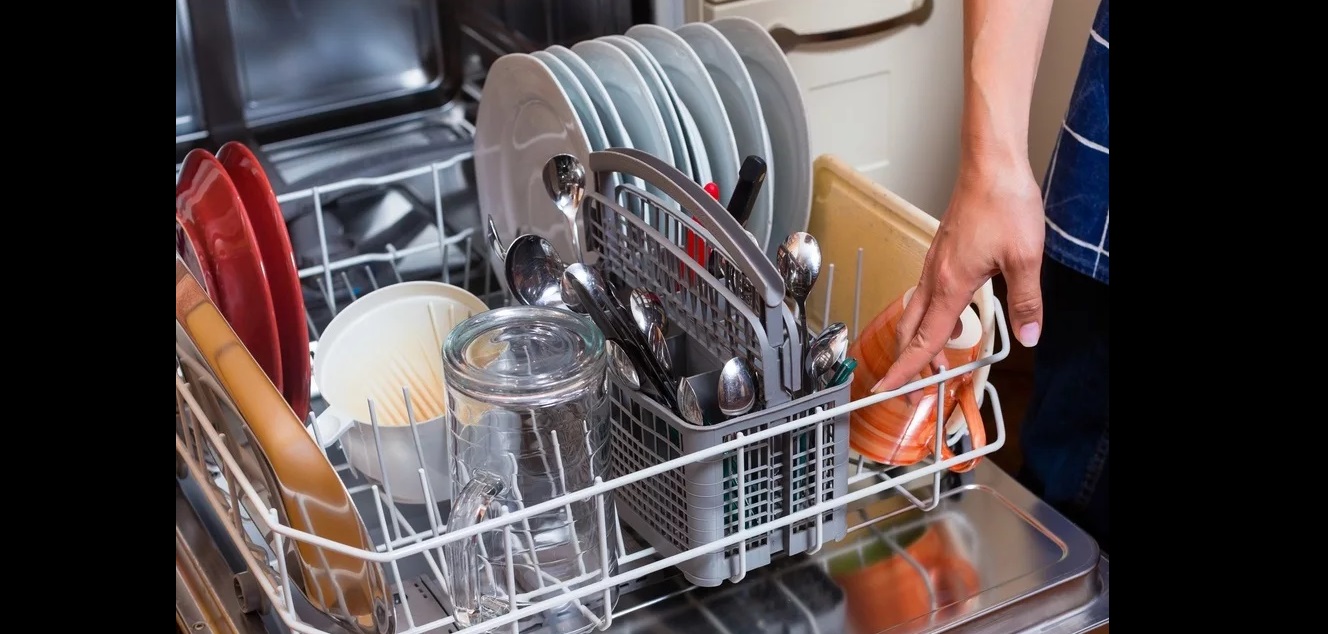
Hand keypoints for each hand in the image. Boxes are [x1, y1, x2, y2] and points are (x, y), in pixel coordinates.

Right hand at [872, 156, 1045, 392]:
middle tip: (910, 389)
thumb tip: (1029, 335)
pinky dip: (930, 317)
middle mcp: (935, 276)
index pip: (924, 339)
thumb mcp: (1025, 258)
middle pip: (909, 330)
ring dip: (919, 341)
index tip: (892, 390)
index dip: (907, 370)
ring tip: (934, 361)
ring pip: (915, 312)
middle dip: (906, 363)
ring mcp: (935, 263)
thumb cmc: (1003, 201)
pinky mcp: (942, 253)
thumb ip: (1026, 301)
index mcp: (951, 284)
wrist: (991, 164)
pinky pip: (927, 295)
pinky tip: (950, 318)